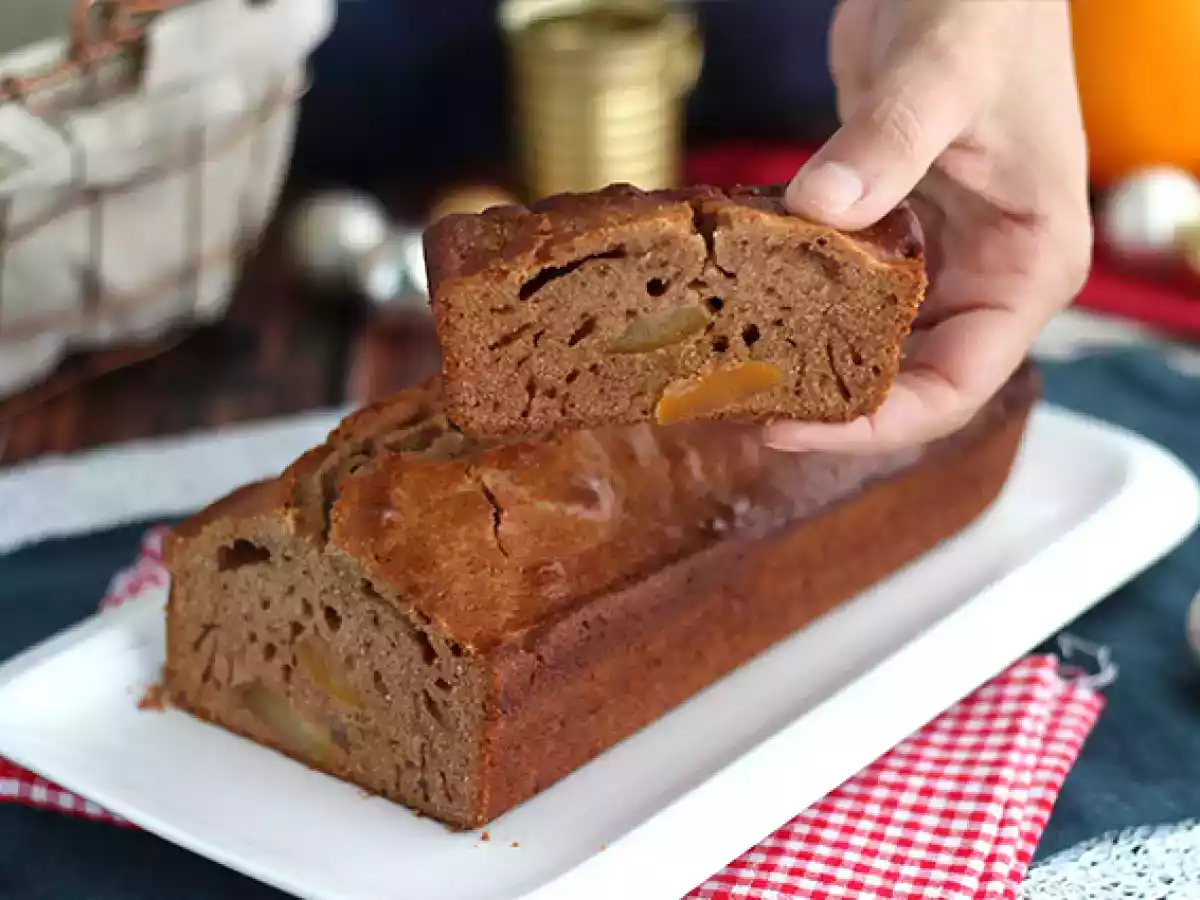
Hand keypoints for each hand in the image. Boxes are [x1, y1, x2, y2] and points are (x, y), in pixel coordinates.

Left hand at [765, 0, 1091, 453]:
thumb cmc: (989, 9)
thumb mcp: (943, 76)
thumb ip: (886, 145)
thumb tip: (822, 210)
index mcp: (1028, 267)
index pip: (956, 386)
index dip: (875, 423)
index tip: (793, 426)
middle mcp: (987, 275)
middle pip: (908, 379)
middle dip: (830, 403)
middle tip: (741, 403)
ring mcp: (941, 254)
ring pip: (874, 341)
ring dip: (809, 360)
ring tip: (734, 372)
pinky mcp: (894, 227)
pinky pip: (846, 289)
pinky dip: (800, 302)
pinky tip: (747, 309)